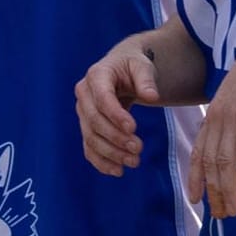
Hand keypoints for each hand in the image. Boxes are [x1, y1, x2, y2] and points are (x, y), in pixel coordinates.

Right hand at [75, 34, 166, 176]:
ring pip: (91, 138)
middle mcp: (84, 94)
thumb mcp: (142, 65)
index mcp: (97, 75)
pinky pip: (89, 148)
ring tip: (134, 162)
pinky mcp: (86, 128)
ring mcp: (83, 113)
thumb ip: (146, 79)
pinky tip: (118, 171)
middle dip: (116, 138)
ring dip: (111, 153)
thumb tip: (152, 97)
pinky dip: (101, 162)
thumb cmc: (133, 66)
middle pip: (94, 121)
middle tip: (139, 148)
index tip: (134, 128)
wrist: (121, 71)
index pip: (102, 98)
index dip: (116, 115)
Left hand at [187, 28, 235, 219]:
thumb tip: (235, 146)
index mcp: (213, 115)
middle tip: (221, 216)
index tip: (195, 200)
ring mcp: (234, 116)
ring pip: (226, 160)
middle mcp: (218, 118)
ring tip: (234, 210)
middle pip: (212, 162)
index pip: (199, 152)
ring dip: (229, 188)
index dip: (195, 177)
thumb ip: (233, 122)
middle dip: (214, 192)